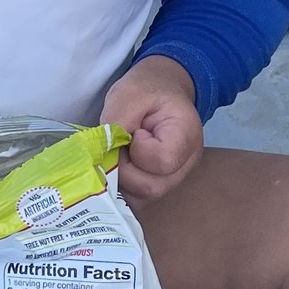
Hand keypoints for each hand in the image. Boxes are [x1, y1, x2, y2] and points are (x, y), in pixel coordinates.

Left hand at [101, 54, 203, 201]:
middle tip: (118, 146)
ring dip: (120, 180)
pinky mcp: (158, 184)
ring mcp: (173, 178)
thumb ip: (117, 121)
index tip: (134, 132)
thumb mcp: (130, 92)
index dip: (139, 151)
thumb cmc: (149, 88)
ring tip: (119, 153)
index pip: (162, 161)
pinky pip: (137, 199)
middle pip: (151, 188)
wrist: (162, 90)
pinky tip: (117, 165)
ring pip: (142, 198)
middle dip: (123, 170)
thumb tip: (102, 152)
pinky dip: (121, 186)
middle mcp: (186, 164)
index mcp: (186, 136)